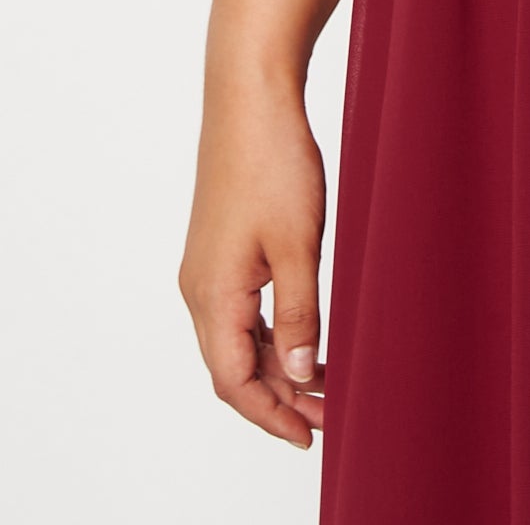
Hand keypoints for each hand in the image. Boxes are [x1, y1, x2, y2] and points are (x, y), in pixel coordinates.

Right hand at [179, 81, 327, 447]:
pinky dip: (270, 333)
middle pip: (232, 367)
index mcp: (212, 294)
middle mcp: (200, 288)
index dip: (270, 416)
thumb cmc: (272, 161)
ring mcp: (207, 267)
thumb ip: (300, 312)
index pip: (233, 382)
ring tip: (323, 383)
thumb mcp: (299, 243)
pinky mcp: (221, 247)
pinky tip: (303, 334)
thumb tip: (299, 372)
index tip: (309, 435)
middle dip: (278, 397)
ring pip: (237, 339)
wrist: (251, 96)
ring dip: (276, 366)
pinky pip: (240, 310)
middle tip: (328, 415)